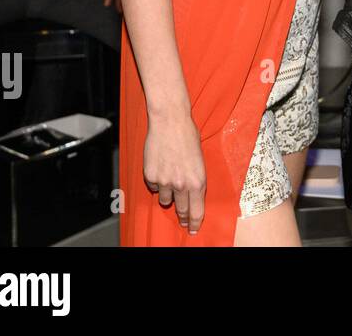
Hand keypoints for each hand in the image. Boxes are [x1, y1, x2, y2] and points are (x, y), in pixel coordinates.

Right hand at [143, 108, 206, 233]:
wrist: (170, 121)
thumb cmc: (188, 136)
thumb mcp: (200, 160)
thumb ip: (195, 179)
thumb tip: (192, 194)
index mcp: (198, 181)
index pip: (196, 211)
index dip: (194, 223)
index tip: (192, 229)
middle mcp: (181, 184)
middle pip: (181, 210)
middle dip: (181, 216)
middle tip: (182, 220)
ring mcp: (164, 181)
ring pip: (164, 200)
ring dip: (168, 195)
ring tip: (171, 180)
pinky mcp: (150, 176)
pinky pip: (153, 187)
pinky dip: (156, 182)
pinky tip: (160, 168)